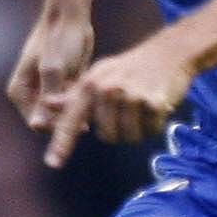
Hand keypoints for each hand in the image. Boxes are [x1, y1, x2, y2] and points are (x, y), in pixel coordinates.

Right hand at [7, 9, 95, 131]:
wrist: (71, 17)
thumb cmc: (59, 39)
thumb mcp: (53, 69)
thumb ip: (46, 97)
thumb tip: (37, 126)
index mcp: (19, 92)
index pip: (38, 123)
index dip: (57, 124)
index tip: (78, 117)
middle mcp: (31, 93)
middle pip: (52, 119)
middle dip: (70, 116)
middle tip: (90, 105)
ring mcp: (48, 89)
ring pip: (65, 111)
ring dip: (79, 108)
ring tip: (94, 96)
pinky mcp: (64, 84)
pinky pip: (74, 101)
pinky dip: (84, 99)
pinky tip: (96, 92)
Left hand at [42, 35, 194, 167]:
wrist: (168, 52)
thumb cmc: (130, 68)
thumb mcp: (99, 75)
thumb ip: (74, 94)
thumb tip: (48, 104)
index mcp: (89, 85)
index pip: (72, 120)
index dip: (61, 144)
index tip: (53, 164)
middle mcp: (107, 90)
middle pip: (107, 136)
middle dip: (119, 130)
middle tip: (129, 109)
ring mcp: (130, 96)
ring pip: (130, 137)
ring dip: (139, 129)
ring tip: (143, 107)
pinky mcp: (153, 102)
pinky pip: (151, 131)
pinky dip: (155, 124)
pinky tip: (157, 106)